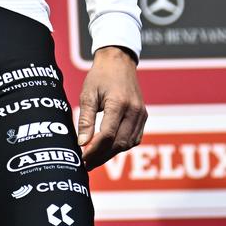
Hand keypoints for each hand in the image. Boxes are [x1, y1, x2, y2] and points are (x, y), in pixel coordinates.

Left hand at [75, 46, 145, 168]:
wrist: (119, 61)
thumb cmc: (100, 76)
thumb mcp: (87, 94)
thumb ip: (85, 119)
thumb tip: (82, 143)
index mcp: (118, 103)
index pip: (107, 135)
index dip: (93, 150)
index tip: (81, 157)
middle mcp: (134, 110)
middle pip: (119, 143)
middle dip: (102, 156)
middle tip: (86, 164)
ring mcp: (141, 114)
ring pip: (128, 144)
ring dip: (111, 154)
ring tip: (94, 159)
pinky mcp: (143, 117)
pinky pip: (134, 138)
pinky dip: (121, 146)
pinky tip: (108, 149)